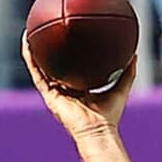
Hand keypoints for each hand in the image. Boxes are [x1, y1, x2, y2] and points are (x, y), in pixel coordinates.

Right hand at [22, 35, 137, 138]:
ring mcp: (55, 92)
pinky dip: (30, 58)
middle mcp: (65, 90)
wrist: (98, 130)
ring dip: (33, 50)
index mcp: (79, 89)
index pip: (72, 68)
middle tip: (46, 31)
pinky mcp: (48, 95)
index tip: (68, 38)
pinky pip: (36, 73)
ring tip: (29, 31)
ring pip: (40, 67)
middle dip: (48, 50)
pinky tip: (27, 42)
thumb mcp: (121, 88)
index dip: (69, 55)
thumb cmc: (110, 116)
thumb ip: (128, 72)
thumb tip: (134, 54)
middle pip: (54, 66)